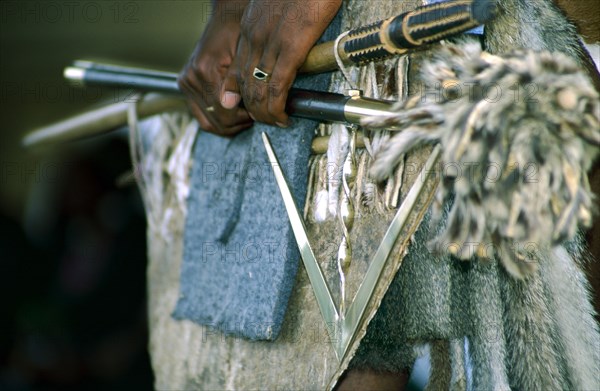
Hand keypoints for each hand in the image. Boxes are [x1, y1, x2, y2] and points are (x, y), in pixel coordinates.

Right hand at [178, 0, 252, 135]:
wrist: (225, 16)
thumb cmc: (239, 31)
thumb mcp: (247, 56)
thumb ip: (243, 85)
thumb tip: (248, 112)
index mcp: (205, 71)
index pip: (225, 113)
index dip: (244, 119)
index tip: (258, 115)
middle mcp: (191, 78)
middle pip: (217, 121)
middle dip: (238, 123)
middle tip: (255, 116)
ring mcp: (186, 83)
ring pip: (208, 122)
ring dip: (228, 124)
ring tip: (245, 116)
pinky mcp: (186, 86)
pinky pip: (201, 114)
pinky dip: (218, 118)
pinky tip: (233, 113)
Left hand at [221, 0, 341, 126]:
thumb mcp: (276, 8)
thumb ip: (270, 29)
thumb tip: (280, 48)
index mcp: (250, 27)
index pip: (237, 69)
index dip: (242, 94)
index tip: (252, 106)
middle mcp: (254, 37)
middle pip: (244, 84)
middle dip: (252, 109)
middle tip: (265, 121)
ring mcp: (271, 43)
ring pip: (257, 89)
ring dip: (265, 113)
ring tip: (275, 123)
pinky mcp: (291, 46)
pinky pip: (277, 85)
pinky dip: (278, 107)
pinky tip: (283, 116)